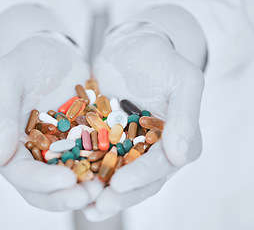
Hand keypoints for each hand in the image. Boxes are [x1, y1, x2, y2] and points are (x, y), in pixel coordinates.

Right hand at [0, 34, 91, 210]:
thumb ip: (0, 114)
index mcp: (8, 144)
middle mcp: (32, 154)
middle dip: (66, 196)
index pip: (21, 173)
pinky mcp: (81, 145)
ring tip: (107, 189)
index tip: (66, 181)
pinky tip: (120, 171)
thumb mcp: (9, 77)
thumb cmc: (28, 59)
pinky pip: (91, 163)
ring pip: (68, 183)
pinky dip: (102, 171)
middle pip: (45, 189)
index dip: (42, 182)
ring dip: (86, 190)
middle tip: (90, 195)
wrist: (56, 51)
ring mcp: (58, 152)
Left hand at [84, 23, 203, 220]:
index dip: (142, 177)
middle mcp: (153, 150)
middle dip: (119, 195)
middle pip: (139, 180)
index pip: (161, 165)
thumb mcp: (182, 81)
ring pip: (116, 175)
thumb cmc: (160, 60)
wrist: (130, 46)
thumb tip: (181, 158)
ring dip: (100, 193)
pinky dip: (83, 171)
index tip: (120, 184)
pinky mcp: (105, 140)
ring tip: (82, 206)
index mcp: (177, 141)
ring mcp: (128, 147)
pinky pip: (94, 158)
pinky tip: (68, 182)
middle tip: (97, 206)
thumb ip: (185, 118)